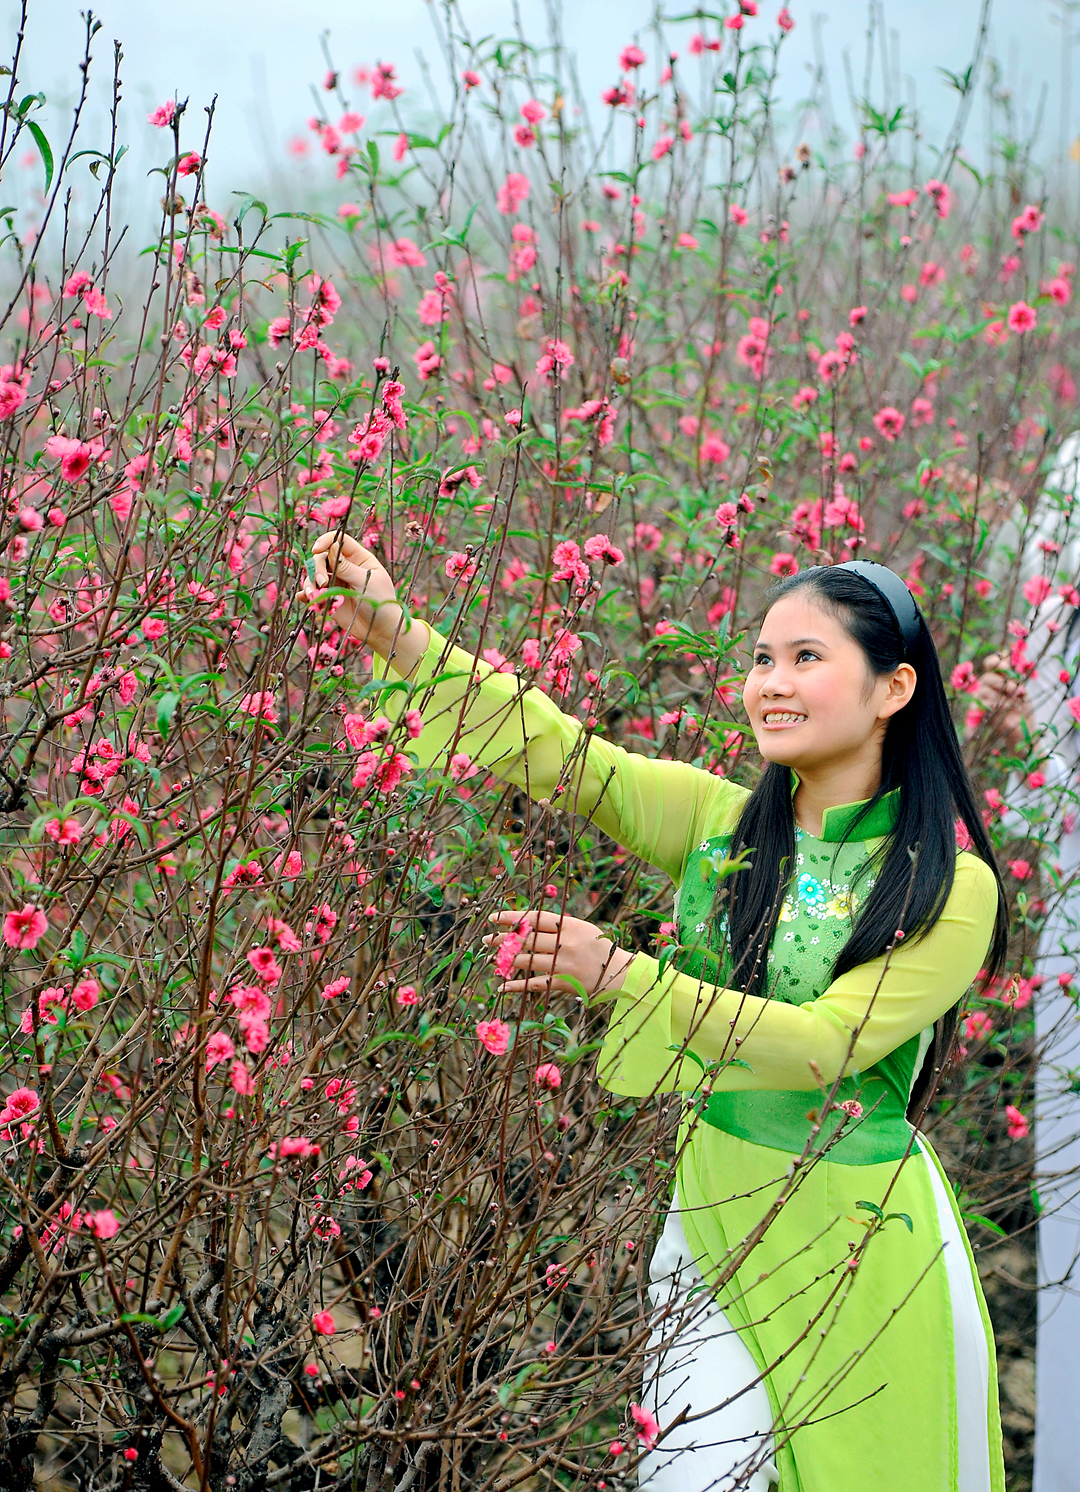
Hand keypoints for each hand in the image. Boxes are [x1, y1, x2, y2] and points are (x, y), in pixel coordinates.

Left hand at [482, 909, 635, 998]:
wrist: (621, 973)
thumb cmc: (599, 947)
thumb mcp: (582, 928)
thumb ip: (558, 925)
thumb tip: (525, 923)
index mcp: (569, 925)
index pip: (534, 918)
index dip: (512, 917)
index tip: (494, 918)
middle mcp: (565, 942)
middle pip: (526, 939)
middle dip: (503, 939)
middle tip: (486, 939)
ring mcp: (563, 963)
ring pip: (527, 960)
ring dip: (507, 960)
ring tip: (494, 959)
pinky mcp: (563, 982)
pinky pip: (534, 984)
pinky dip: (516, 985)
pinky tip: (502, 985)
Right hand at [967, 653, 1035, 753]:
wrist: (1023, 732)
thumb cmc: (1023, 710)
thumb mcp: (1023, 692)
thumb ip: (1014, 678)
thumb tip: (1009, 664)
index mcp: (999, 677)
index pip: (992, 663)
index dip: (995, 661)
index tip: (1005, 665)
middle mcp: (988, 685)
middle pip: (987, 677)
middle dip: (1002, 682)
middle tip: (1017, 690)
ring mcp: (982, 698)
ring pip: (983, 689)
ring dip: (1001, 695)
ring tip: (1014, 703)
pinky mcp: (978, 711)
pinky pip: (980, 703)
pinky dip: (994, 705)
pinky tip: (1005, 708)